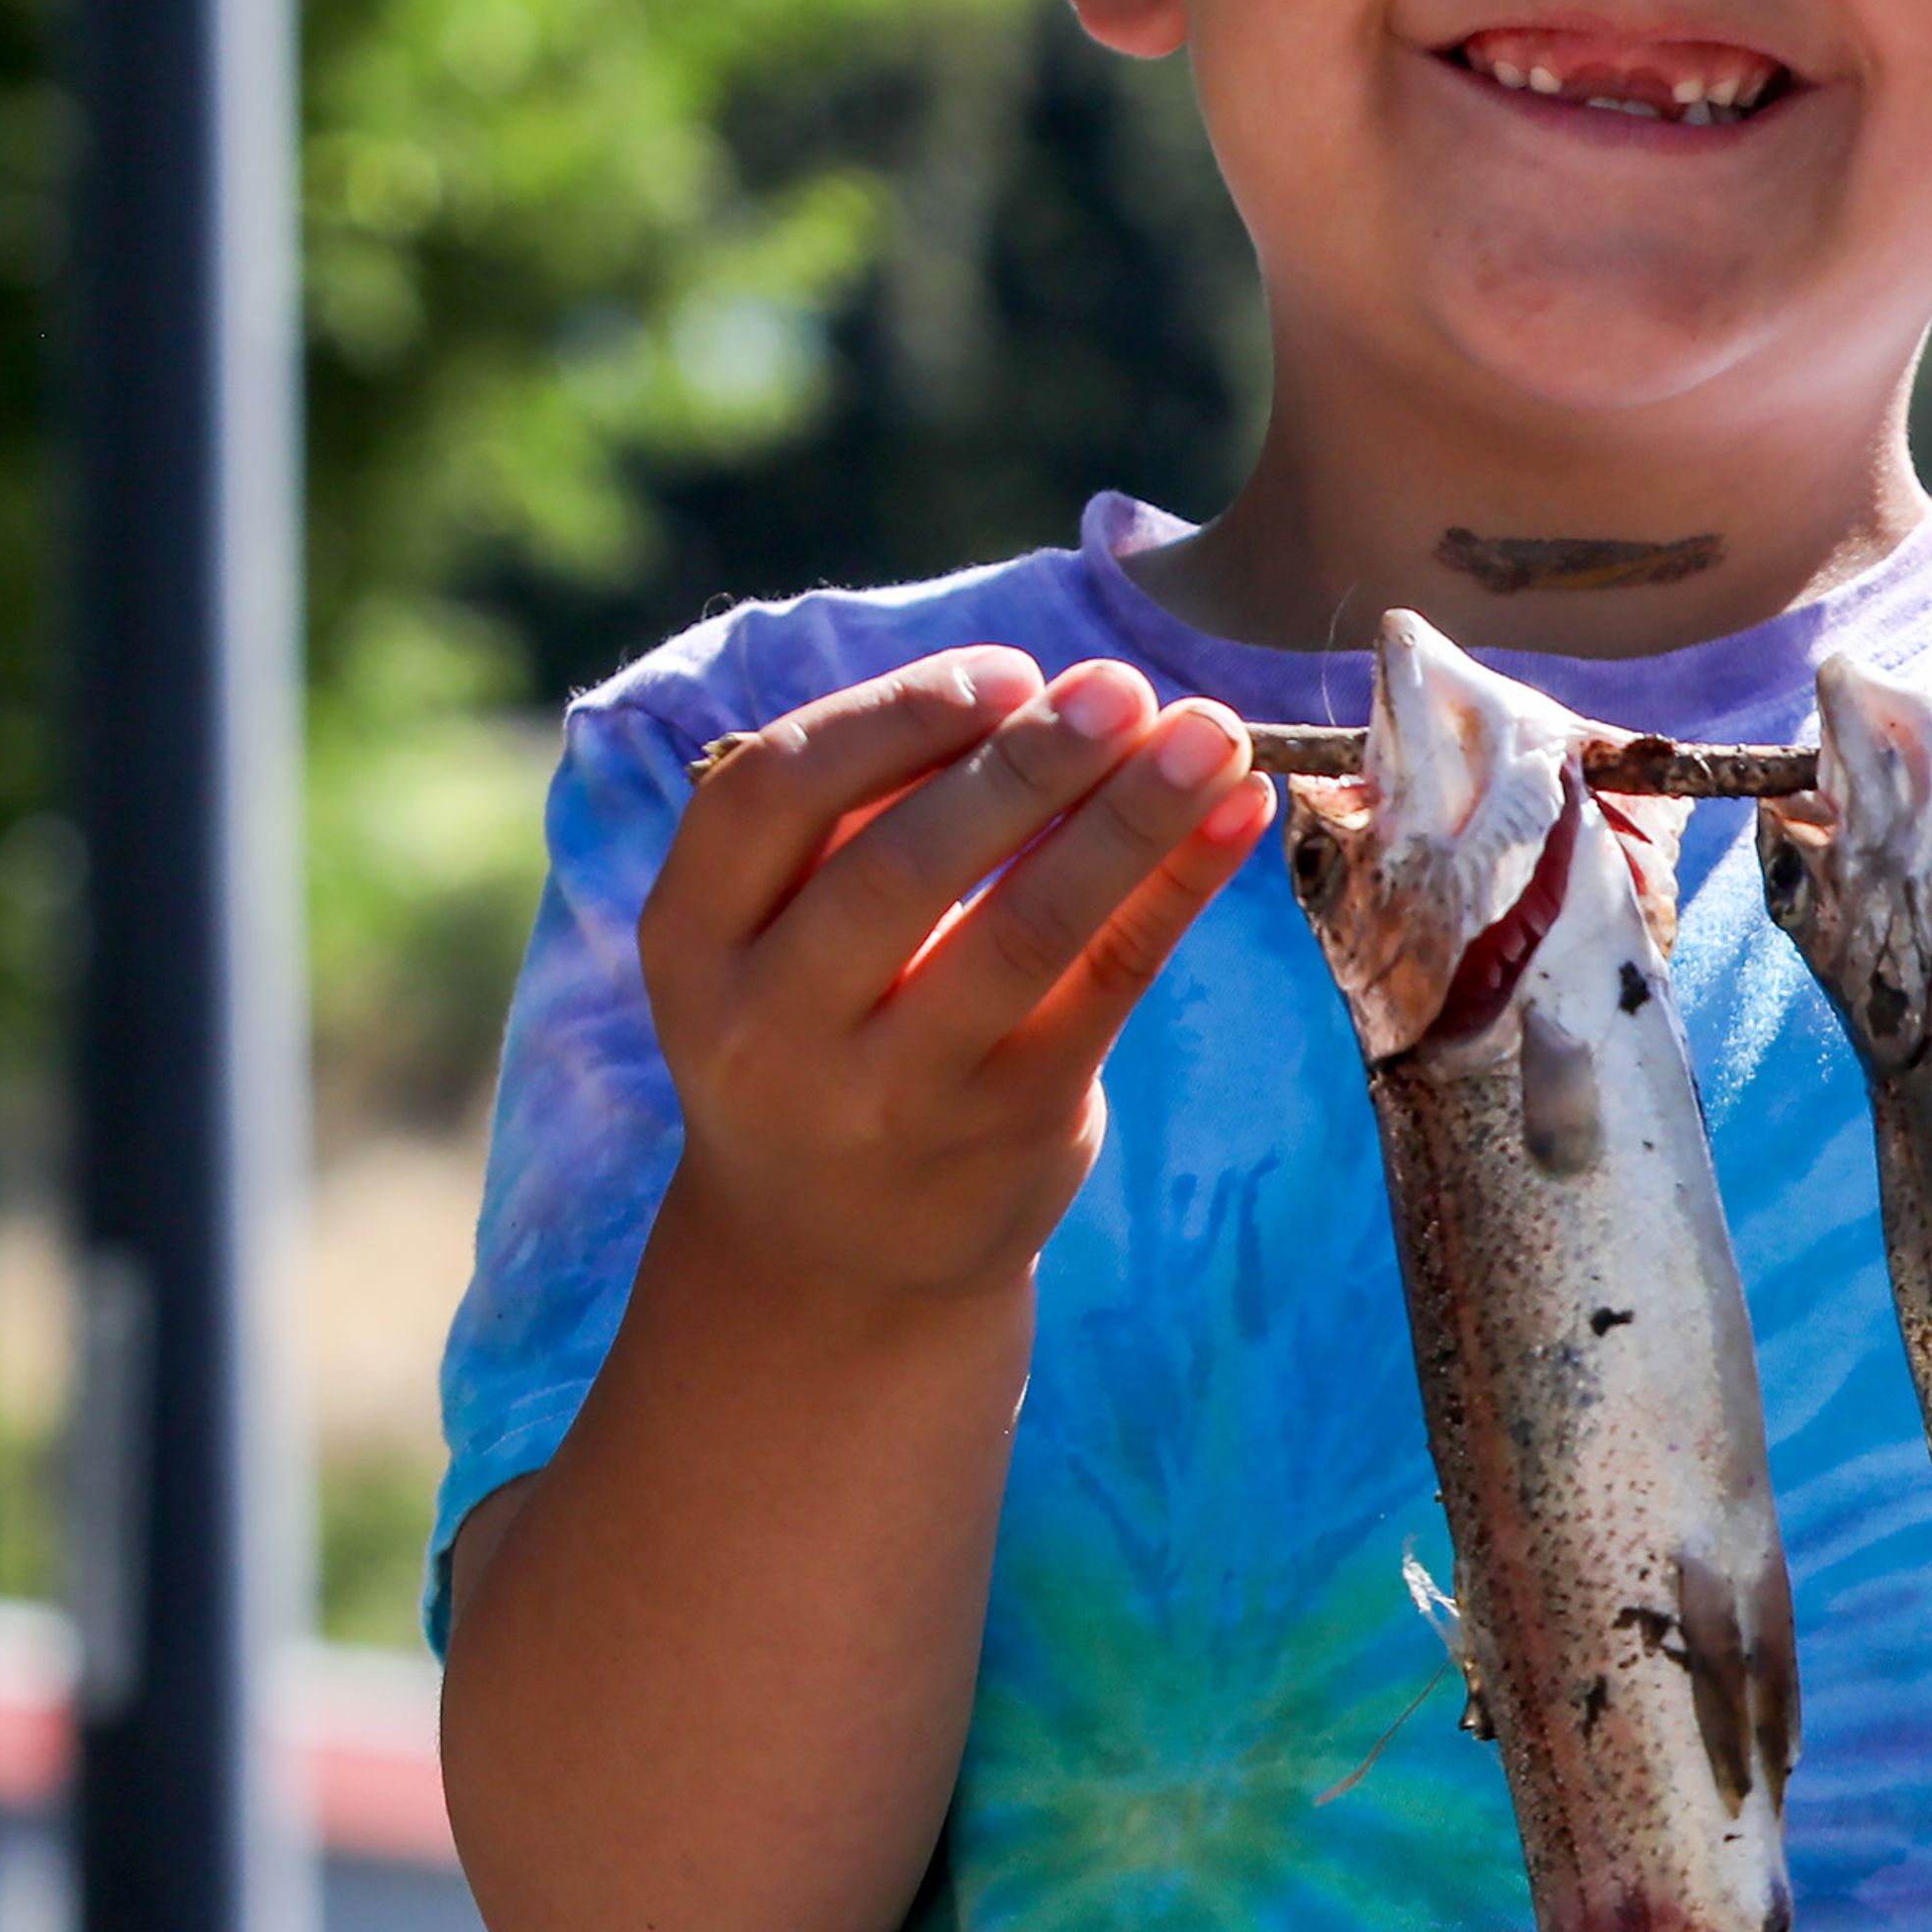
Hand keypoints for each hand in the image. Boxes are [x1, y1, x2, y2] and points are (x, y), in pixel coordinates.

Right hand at [639, 648, 1272, 1312]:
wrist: (832, 1260)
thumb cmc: (821, 1033)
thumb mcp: (778, 939)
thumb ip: (865, 823)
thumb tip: (1040, 696)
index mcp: (693, 944)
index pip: (771, 796)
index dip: (890, 718)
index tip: (1003, 672)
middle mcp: (772, 1026)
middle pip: (902, 866)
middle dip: (1026, 762)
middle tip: (1120, 685)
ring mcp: (894, 1092)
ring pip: (1026, 931)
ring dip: (1129, 819)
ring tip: (1209, 737)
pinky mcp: (1009, 1126)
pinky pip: (1108, 983)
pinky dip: (1178, 886)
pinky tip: (1238, 814)